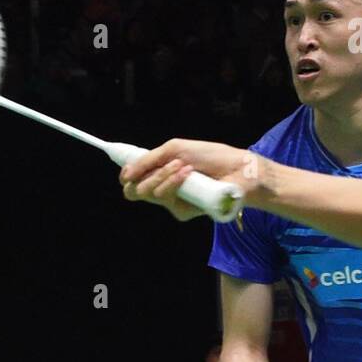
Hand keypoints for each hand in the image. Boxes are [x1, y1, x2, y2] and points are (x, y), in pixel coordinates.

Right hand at [119, 138, 261, 221]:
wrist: (236, 168)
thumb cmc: (209, 156)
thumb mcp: (176, 149)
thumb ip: (149, 159)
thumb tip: (126, 173)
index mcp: (159, 172)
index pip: (132, 179)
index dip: (126, 174)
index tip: (129, 169)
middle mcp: (162, 188)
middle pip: (133, 190)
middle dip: (147, 174)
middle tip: (168, 163)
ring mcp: (172, 202)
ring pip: (149, 193)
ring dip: (163, 176)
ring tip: (184, 166)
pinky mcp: (182, 212)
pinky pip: (165, 200)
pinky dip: (174, 184)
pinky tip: (190, 176)